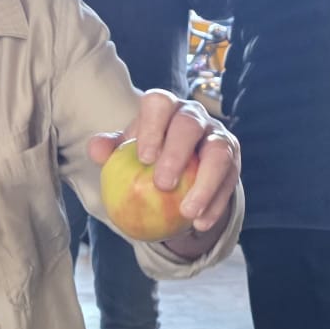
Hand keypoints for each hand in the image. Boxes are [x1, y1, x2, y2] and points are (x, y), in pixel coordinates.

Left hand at [88, 88, 239, 238]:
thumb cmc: (145, 158)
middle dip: (177, 153)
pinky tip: (200, 224)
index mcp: (165, 108)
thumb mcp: (126, 154)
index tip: (145, 157)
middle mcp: (194, 116)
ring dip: (205, 184)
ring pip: (219, 152)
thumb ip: (110, 151)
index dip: (153, 126)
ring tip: (187, 212)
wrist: (177, 173)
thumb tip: (96, 150)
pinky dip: (215, 204)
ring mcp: (217, 136)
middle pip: (189, 124)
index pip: (159, 104)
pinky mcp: (233, 160)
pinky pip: (229, 181)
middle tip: (163, 185)